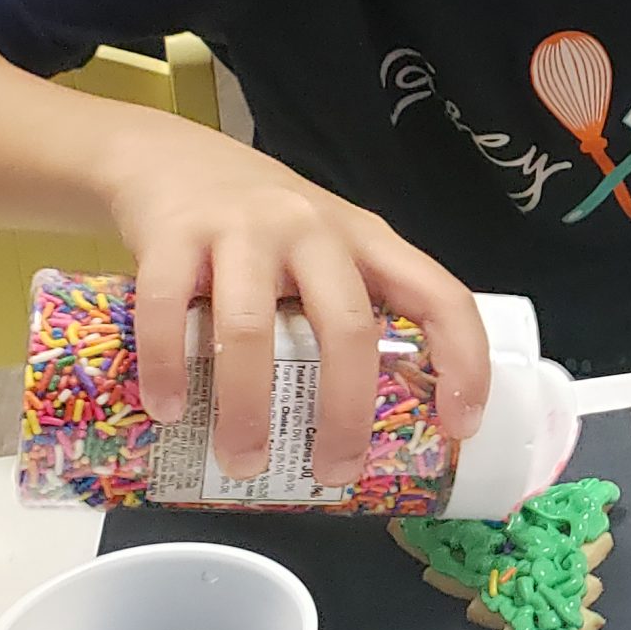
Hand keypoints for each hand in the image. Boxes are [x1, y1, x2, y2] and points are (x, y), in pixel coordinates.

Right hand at [105, 123, 487, 484]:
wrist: (167, 156)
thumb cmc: (262, 223)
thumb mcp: (326, 248)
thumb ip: (349, 306)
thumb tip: (373, 418)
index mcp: (368, 240)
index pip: (441, 297)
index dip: (464, 362)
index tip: (461, 426)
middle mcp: (314, 230)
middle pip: (347, 328)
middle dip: (345, 413)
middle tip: (334, 473)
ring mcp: (243, 229)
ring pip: (252, 330)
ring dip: (248, 409)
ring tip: (244, 462)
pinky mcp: (174, 234)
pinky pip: (167, 311)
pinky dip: (167, 369)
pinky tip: (169, 410)